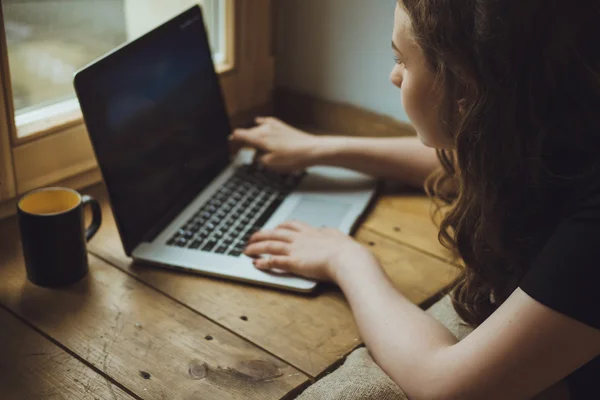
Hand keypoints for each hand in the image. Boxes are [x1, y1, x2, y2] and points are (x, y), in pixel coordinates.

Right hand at [229, 117, 320, 171]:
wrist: (312, 150)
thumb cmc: (293, 157)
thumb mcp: (271, 164)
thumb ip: (259, 160)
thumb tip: (255, 157)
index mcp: (259, 138)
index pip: (239, 136)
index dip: (231, 143)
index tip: (229, 149)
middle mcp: (265, 129)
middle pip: (247, 132)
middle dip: (241, 141)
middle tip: (238, 151)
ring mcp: (274, 126)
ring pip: (256, 128)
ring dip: (251, 135)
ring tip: (249, 143)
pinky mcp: (282, 126)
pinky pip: (267, 122)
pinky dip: (261, 123)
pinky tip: (259, 122)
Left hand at [244, 221, 378, 281]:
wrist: (347, 258)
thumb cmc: (347, 250)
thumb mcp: (338, 236)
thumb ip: (330, 233)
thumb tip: (328, 230)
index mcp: (311, 232)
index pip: (291, 225)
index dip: (280, 226)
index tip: (275, 227)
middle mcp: (300, 239)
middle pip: (275, 233)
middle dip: (262, 235)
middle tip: (252, 237)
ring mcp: (295, 250)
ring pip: (270, 246)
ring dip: (256, 248)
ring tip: (247, 250)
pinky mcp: (294, 262)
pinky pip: (274, 261)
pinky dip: (263, 262)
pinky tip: (256, 264)